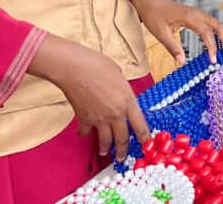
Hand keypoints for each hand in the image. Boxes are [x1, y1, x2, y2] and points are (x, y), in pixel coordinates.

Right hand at [28, 34, 149, 160]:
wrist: (75, 69)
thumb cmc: (99, 66)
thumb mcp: (120, 77)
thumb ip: (124, 91)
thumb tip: (122, 96)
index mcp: (128, 101)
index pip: (140, 125)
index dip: (145, 137)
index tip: (147, 145)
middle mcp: (115, 114)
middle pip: (122, 137)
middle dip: (123, 150)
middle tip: (123, 157)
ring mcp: (99, 119)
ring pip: (105, 140)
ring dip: (105, 147)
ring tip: (105, 151)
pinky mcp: (84, 120)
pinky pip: (87, 132)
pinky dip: (86, 133)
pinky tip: (86, 134)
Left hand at [120, 0, 222, 65]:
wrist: (152, 1)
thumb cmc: (154, 16)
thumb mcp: (160, 33)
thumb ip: (172, 47)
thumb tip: (181, 63)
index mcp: (190, 17)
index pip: (207, 33)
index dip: (212, 47)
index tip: (213, 60)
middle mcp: (198, 14)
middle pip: (219, 26)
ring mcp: (199, 14)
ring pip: (218, 25)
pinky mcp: (198, 17)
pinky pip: (213, 25)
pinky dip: (220, 33)